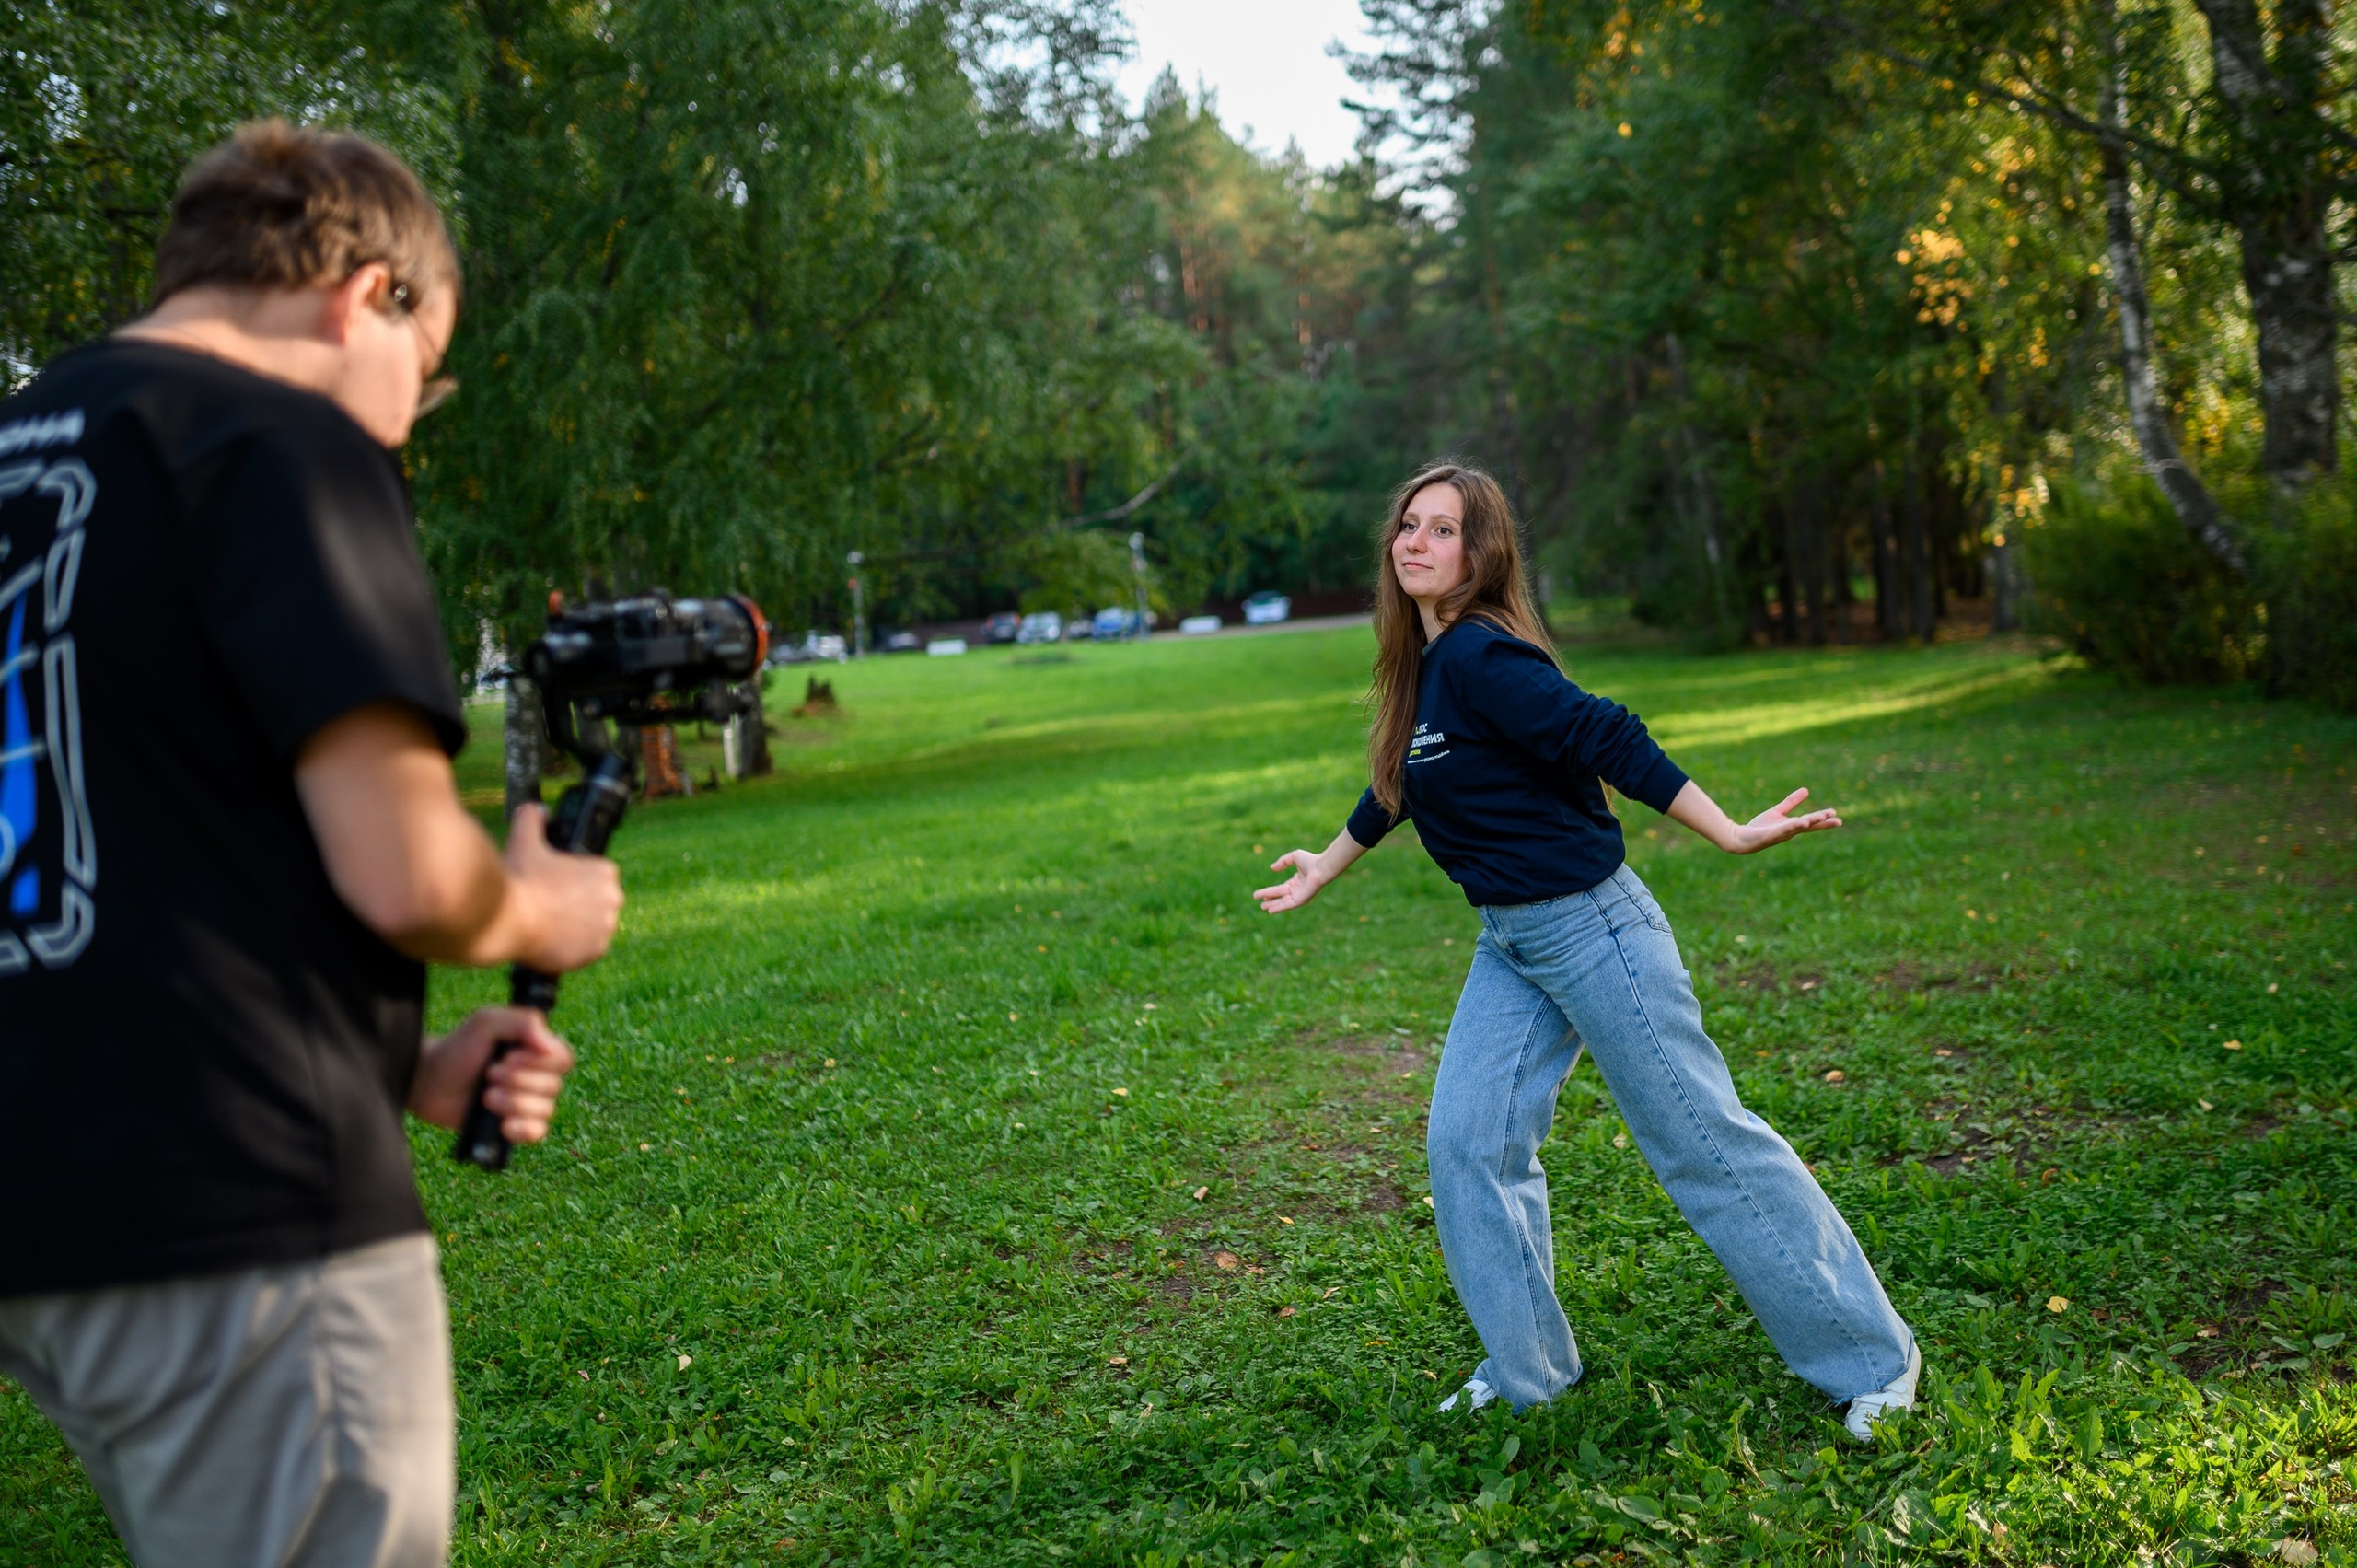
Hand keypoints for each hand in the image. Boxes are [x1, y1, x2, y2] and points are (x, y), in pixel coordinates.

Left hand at [408, 1007, 576, 1142]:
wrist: (428, 1082)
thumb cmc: (458, 1049)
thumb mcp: (487, 1022)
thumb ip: (523, 1022)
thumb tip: (551, 1047)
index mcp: (536, 1051)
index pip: (563, 1059)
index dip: (539, 1062)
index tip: (509, 1057)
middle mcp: (537, 1077)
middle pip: (553, 1086)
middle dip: (517, 1082)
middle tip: (489, 1074)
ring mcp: (527, 1103)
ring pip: (544, 1110)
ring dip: (512, 1103)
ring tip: (485, 1097)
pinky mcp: (515, 1126)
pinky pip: (536, 1133)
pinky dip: (521, 1129)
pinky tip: (504, 1125)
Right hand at [504, 803, 622, 971]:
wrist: (511, 920)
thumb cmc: (521, 879)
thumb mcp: (525, 840)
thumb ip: (532, 818)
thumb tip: (536, 809)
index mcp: (606, 872)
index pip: (597, 877)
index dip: (575, 882)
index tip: (557, 886)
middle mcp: (614, 899)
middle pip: (596, 902)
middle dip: (578, 904)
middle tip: (551, 905)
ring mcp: (607, 927)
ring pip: (592, 926)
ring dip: (577, 926)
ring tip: (549, 923)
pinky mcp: (596, 951)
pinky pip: (588, 949)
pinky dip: (574, 947)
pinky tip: (554, 940)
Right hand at [1254, 849, 1332, 912]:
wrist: (1321, 867)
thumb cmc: (1311, 860)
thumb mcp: (1294, 857)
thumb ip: (1283, 862)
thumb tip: (1272, 868)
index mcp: (1297, 881)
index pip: (1281, 888)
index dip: (1271, 892)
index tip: (1261, 895)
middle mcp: (1298, 890)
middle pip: (1281, 896)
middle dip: (1270, 900)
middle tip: (1260, 904)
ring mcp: (1300, 896)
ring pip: (1283, 902)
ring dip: (1273, 905)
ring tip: (1263, 908)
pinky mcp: (1302, 900)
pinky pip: (1288, 905)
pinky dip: (1279, 908)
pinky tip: (1271, 910)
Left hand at [1725, 787, 1841, 853]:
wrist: (1742, 838)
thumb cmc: (1760, 827)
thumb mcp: (1778, 811)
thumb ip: (1791, 802)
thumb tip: (1807, 790)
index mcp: (1793, 826)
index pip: (1811, 822)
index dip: (1823, 819)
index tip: (1835, 815)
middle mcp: (1790, 831)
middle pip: (1809, 826)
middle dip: (1823, 823)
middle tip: (1838, 821)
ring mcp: (1782, 833)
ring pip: (1799, 827)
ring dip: (1811, 822)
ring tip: (1822, 818)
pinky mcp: (1772, 834)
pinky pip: (1785, 829)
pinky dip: (1794, 826)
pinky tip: (1802, 822)